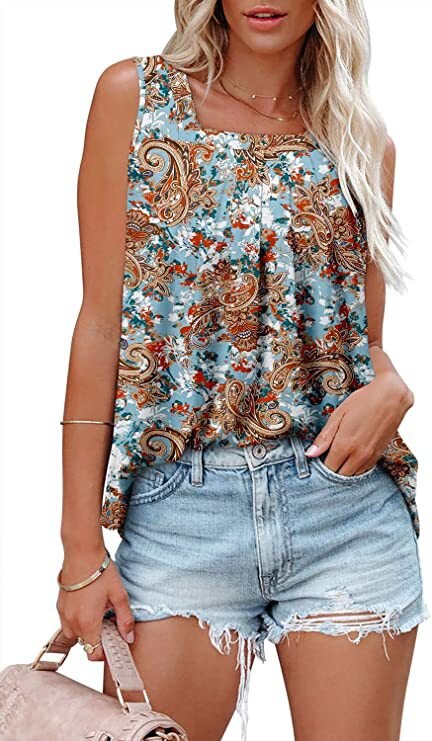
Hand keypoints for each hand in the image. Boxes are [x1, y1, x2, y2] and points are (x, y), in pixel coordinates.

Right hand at [56, 544, 134, 660]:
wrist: (82, 553)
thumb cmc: (100, 572)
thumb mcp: (119, 596)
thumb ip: (125, 620)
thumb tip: (129, 637)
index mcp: (88, 623)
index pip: (93, 653)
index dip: (105, 652)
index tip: (114, 643)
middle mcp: (72, 622)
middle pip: (85, 644)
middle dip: (97, 639)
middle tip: (109, 623)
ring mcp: (64, 614)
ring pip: (75, 634)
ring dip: (86, 630)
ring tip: (99, 612)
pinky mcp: (60, 606)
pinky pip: (68, 622)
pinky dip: (78, 620)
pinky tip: (89, 604)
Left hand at [304, 372, 413, 474]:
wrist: (392, 397)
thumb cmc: (362, 402)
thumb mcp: (338, 415)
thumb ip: (324, 437)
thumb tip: (310, 454)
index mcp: (345, 445)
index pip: (328, 468)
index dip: (321, 465)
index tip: (318, 458)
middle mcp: (358, 455)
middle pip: (340, 476)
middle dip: (332, 470)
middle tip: (327, 457)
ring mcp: (370, 457)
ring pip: (353, 475)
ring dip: (344, 471)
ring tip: (339, 457)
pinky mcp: (379, 455)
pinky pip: (364, 470)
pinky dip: (356, 468)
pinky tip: (352, 456)